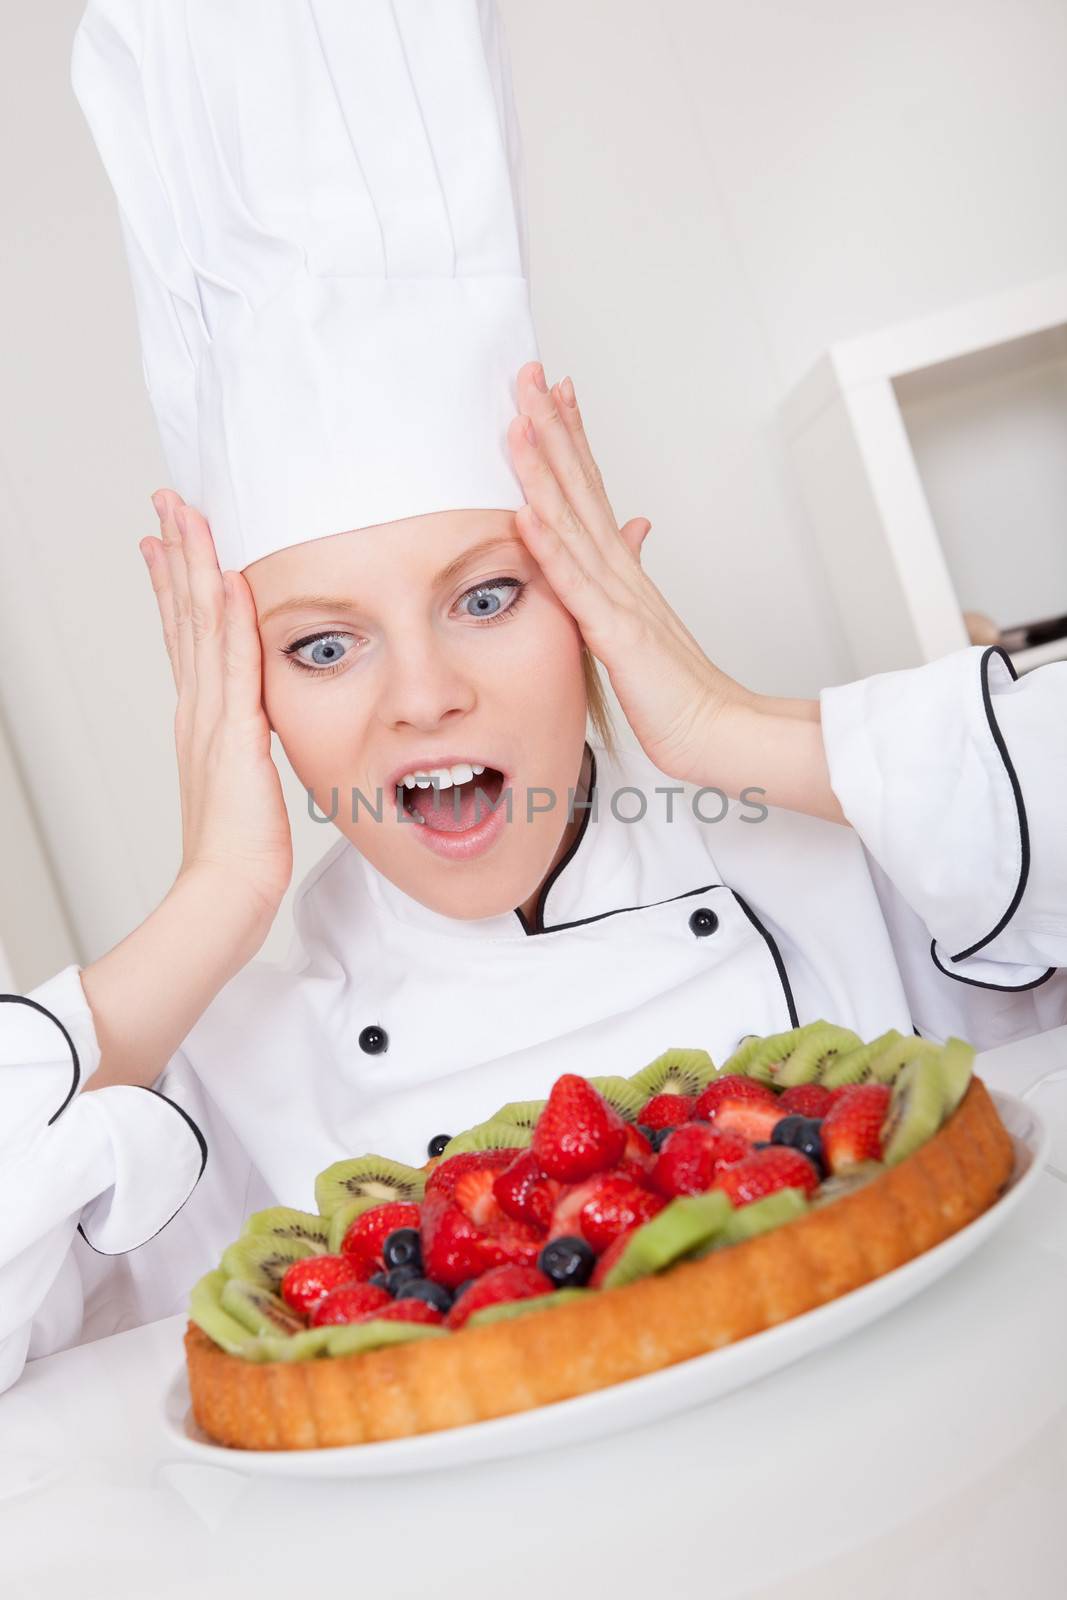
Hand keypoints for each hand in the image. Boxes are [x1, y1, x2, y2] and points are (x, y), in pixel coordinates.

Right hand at [140, 491, 292, 924]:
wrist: (228, 889)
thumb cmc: (241, 851)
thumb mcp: (244, 782)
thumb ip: (245, 747)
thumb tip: (253, 728)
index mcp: (202, 720)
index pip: (185, 636)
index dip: (175, 586)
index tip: (167, 544)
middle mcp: (198, 709)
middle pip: (184, 615)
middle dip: (177, 554)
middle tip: (167, 503)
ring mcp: (211, 718)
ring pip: (200, 625)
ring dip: (195, 566)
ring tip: (185, 516)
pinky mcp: (234, 734)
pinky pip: (234, 664)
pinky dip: (230, 618)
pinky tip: (228, 578)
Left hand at [506, 363, 747, 786]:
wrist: (718, 733)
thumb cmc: (680, 689)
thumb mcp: (648, 620)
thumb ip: (633, 570)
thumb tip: (634, 526)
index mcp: (624, 570)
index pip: (593, 489)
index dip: (570, 437)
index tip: (551, 389)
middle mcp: (622, 572)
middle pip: (583, 486)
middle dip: (554, 427)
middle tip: (530, 373)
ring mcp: (621, 599)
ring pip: (577, 523)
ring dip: (546, 470)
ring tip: (519, 422)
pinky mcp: (619, 635)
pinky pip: (579, 586)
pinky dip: (552, 548)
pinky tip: (526, 513)